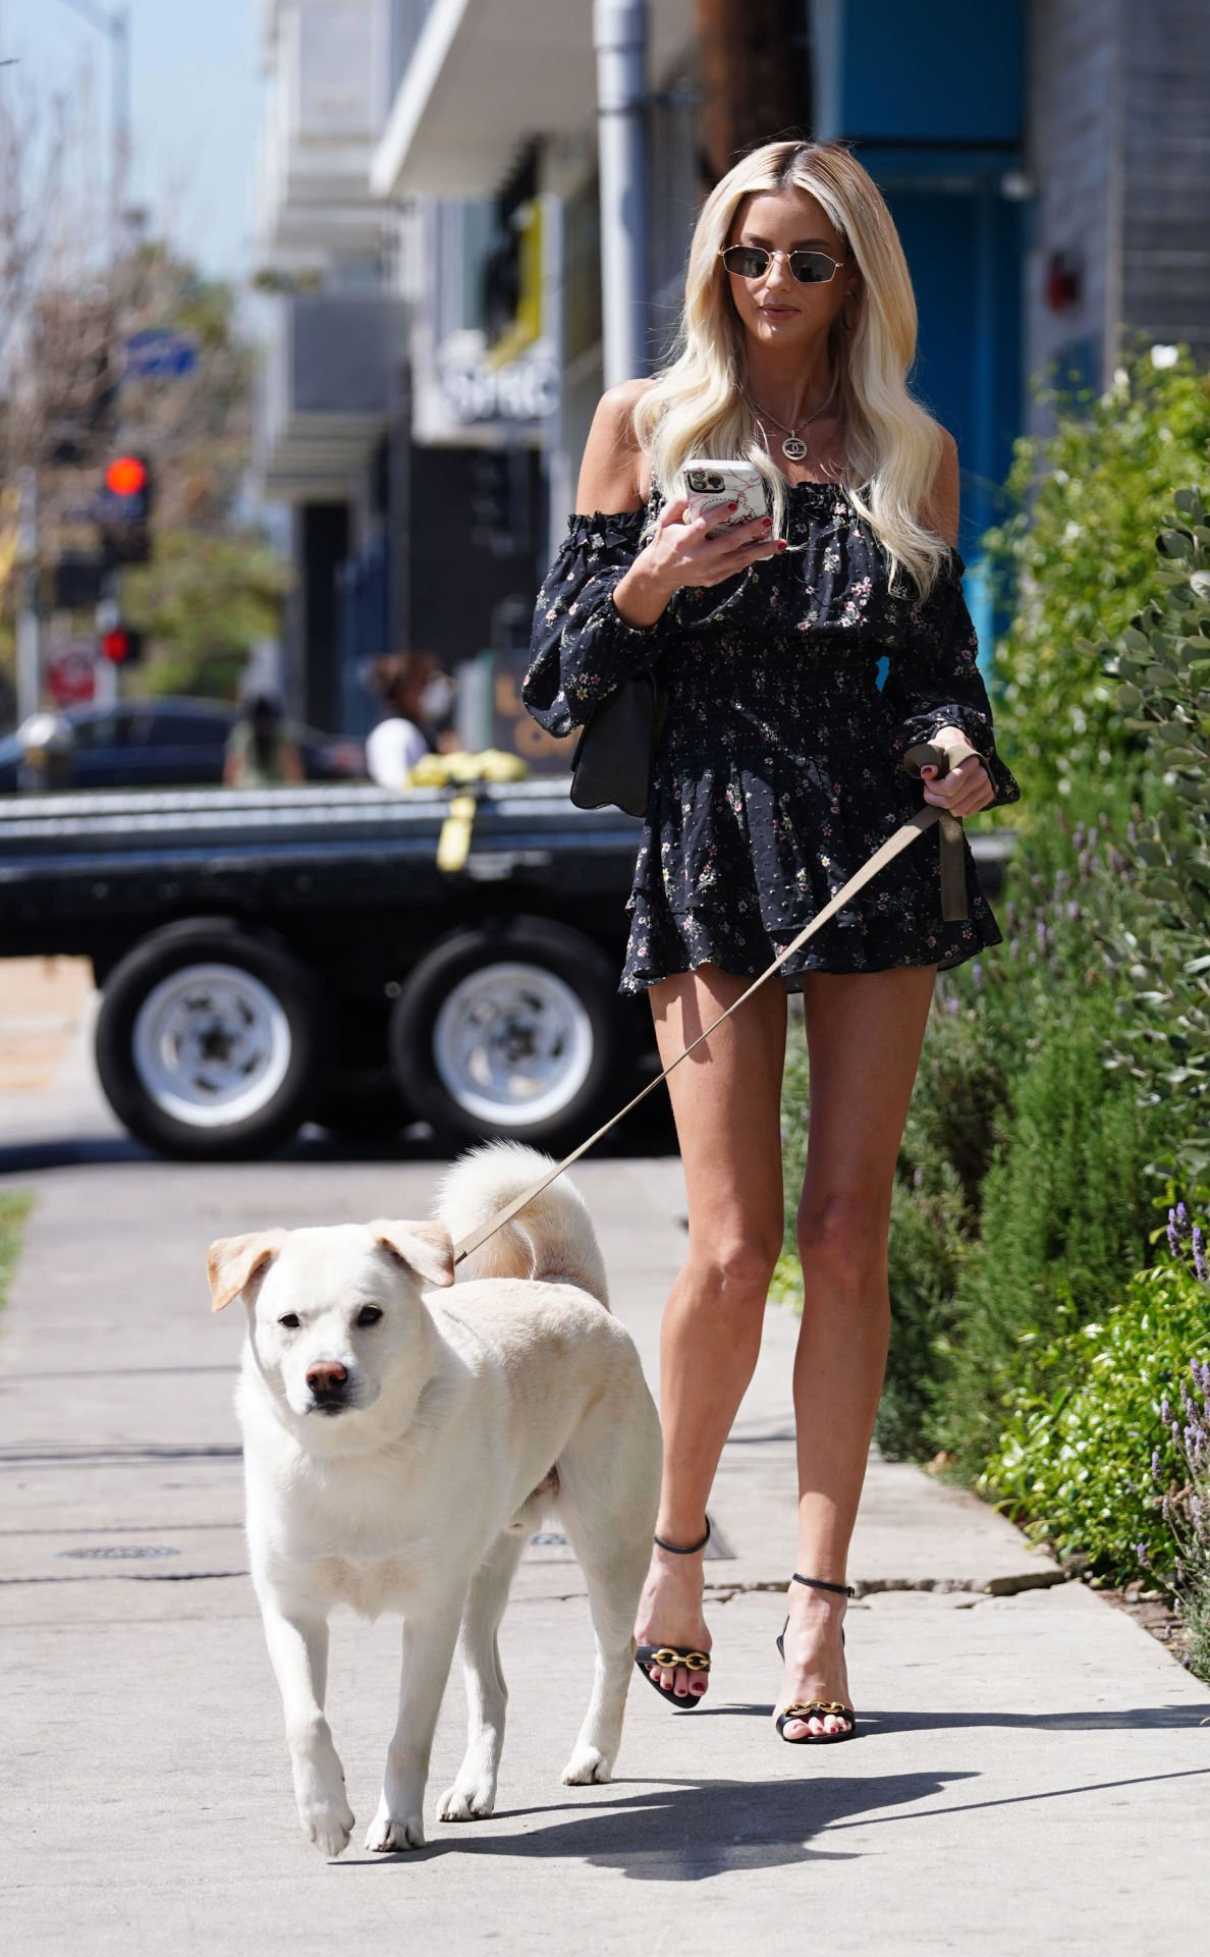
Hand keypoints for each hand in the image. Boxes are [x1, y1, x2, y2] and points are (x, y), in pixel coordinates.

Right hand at [638, 494, 783, 592]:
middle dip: (749, 532)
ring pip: (738, 560)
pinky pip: (736, 568)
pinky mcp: (713, 579)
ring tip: (780, 542)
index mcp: (684, 540)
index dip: (718, 516)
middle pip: (728, 544)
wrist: (660, 574)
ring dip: (761, 551)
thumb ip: (677, 505)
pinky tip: (766, 550)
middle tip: (767, 521)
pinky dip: (751, 559)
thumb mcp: (664, 522)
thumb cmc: (666, 542)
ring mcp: (708, 570)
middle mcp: (698, 557)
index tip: (733, 505)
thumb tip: (691, 491)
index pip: (703, 526)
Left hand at [919, 738, 994, 817]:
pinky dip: (954, 808)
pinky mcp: (988, 794)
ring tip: (939, 792)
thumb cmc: (944, 749)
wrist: (960, 747)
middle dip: (935, 798)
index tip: (928, 781)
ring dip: (943, 804)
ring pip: (959, 809)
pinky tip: (949, 796)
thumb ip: (928, 760)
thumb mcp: (933, 749)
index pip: (951, 785)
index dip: (934, 787)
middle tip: (929, 788)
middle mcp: (982, 772)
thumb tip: (928, 773)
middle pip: (952, 800)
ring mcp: (987, 784)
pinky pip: (967, 812)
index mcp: (969, 758)